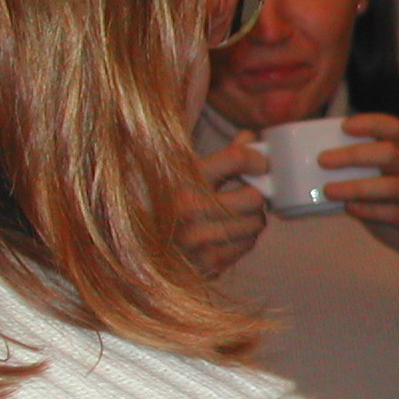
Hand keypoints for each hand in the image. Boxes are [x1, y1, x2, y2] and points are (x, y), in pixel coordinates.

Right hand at [176, 130, 268, 277]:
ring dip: (252, 219)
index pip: (237, 158)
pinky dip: (243, 239)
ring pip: (257, 222)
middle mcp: (188, 207)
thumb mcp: (186, 174)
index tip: (259, 165)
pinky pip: (248, 244)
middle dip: (255, 197)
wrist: (139, 252)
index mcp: (182, 177)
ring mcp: (198, 238)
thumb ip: (222, 156)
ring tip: (232, 217)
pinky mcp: (209, 261)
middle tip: (244, 197)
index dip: (257, 160)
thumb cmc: (168, 206)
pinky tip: (224, 235)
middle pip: (255, 196)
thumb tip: (251, 136)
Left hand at [318, 112, 398, 284]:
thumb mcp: (375, 190)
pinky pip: (396, 214)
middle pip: (390, 153)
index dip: (371, 123)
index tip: (344, 126)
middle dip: (354, 155)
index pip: (393, 129)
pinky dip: (370, 210)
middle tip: (323, 160)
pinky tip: (350, 209)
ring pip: (392, 185)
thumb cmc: (394, 212)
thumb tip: (306, 173)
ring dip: (357, 186)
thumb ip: (353, 179)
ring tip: (329, 190)